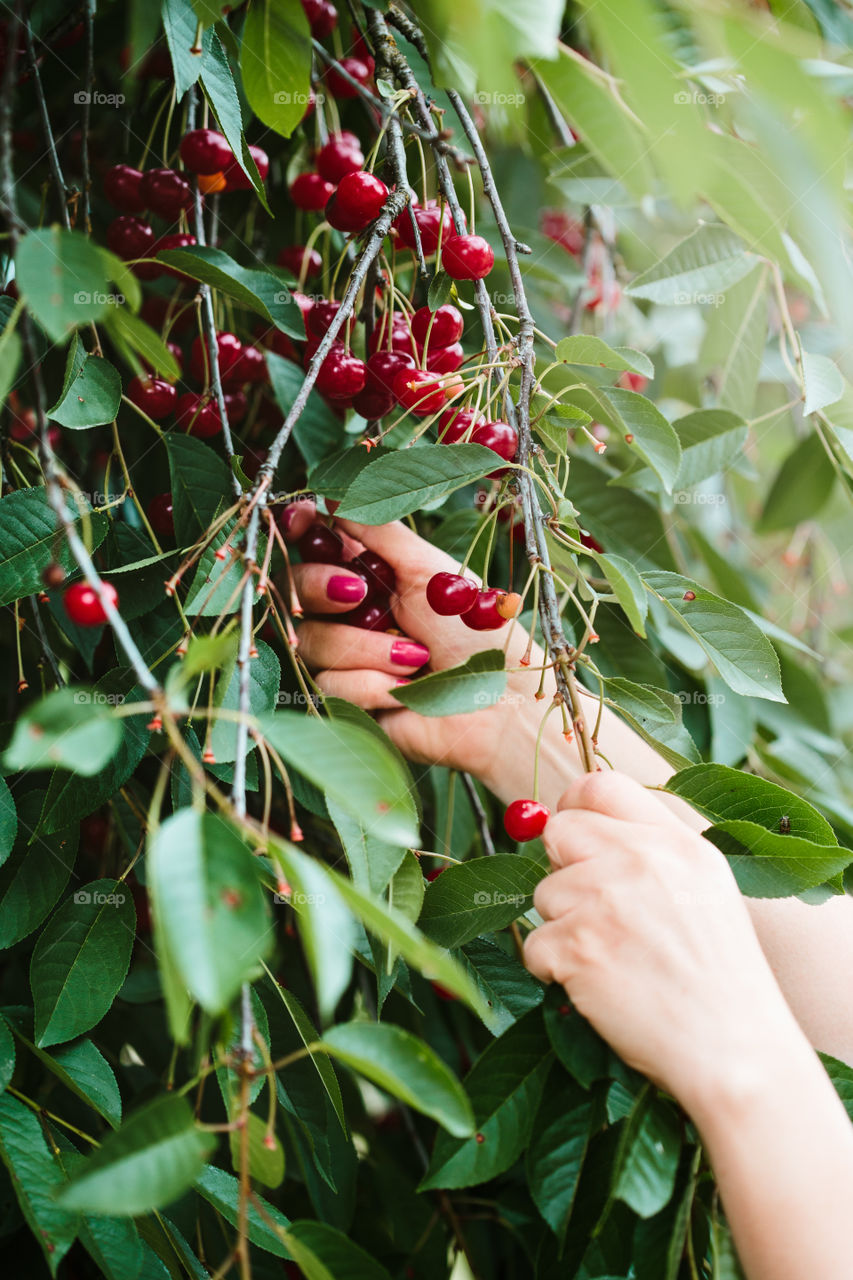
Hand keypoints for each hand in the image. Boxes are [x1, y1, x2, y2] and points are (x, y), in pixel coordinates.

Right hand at [281, 503, 547, 791]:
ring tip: (416, 659)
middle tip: (359, 594)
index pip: (318, 542)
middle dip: (320, 586)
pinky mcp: (345, 701)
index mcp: (373, 574)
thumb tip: (333, 494)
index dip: (302, 528)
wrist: (498, 709)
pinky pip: (327, 684)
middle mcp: (351, 612)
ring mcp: (345, 657)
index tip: (303, 518)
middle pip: (295, 586)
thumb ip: (381, 533)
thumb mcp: (432, 572)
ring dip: (366, 649)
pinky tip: (406, 693)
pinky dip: (371, 685)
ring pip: (310, 639)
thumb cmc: (479, 637)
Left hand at [523, 772, 797, 1107]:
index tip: (575, 839)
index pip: (599, 785)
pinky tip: (597, 986)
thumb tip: (574, 824)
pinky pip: (535, 945)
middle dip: (562, 868)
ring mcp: (604, 902)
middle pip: (559, 831)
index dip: (574, 807)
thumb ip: (651, 851)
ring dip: (562, 927)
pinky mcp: (577, 947)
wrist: (735, 1051)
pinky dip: (554, 971)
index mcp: (675, 842)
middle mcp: (639, 861)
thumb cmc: (719, 977)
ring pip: (544, 893)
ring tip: (611, 959)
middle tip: (590, 910)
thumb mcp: (706, 889)